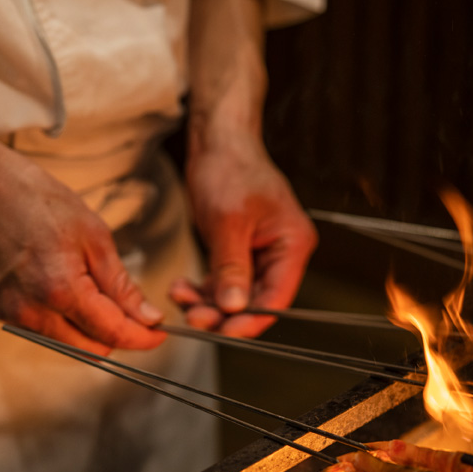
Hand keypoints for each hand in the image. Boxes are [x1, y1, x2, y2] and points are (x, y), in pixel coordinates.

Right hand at [0, 74, 164, 354]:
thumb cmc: (37, 201)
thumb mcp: (94, 237)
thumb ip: (121, 286)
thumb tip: (148, 318)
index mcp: (60, 290)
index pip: (113, 334)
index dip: (143, 338)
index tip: (160, 333)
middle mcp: (32, 311)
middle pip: (92, 348)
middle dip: (119, 336)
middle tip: (137, 312)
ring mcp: (11, 313)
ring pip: (69, 343)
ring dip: (93, 330)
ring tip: (102, 294)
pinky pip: (45, 330)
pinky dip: (66, 320)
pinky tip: (72, 292)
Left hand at [172, 138, 315, 337]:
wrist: (218, 140)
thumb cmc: (230, 169)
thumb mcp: (228, 221)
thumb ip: (232, 268)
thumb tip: (234, 308)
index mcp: (292, 244)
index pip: (277, 297)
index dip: (252, 319)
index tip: (224, 331)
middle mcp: (281, 253)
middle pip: (257, 300)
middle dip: (224, 312)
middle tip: (194, 317)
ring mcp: (260, 253)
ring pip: (237, 295)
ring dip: (208, 302)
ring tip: (180, 297)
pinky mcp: (240, 251)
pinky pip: (224, 282)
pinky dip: (204, 288)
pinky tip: (182, 287)